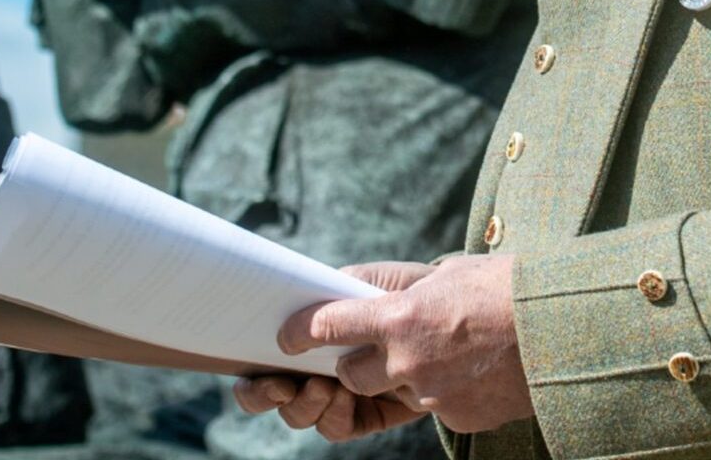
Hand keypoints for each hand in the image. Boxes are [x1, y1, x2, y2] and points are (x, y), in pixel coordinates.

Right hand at [235, 263, 438, 441]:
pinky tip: (342, 399)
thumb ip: (331, 297)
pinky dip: (333, 416)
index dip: (252, 363)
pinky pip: (338, 427)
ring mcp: (340, 391)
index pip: (265, 353)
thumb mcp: (368, 283)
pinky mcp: (368, 413)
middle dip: (264, 394)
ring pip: (302, 413)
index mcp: (309, 333)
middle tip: (280, 385)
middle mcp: (316, 365)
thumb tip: (293, 316)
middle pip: (272, 392)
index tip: (256, 357)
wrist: (458, 319)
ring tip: (322, 387)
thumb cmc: (409, 291)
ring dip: (303, 405)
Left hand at [286, 254, 531, 434]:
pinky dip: (449, 392)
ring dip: (407, 377)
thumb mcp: (450, 272)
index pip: (329, 325)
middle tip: (383, 345)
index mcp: (401, 315)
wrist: (567, 326)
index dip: (302, 330)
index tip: (286, 336)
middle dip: (359, 363)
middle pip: (352, 375)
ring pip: (396, 392)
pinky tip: (475, 370)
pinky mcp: (461, 416)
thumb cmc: (509, 286)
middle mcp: (409, 361)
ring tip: (444, 351)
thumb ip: (406, 291)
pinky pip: (438, 408)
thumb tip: (368, 294)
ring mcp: (434, 395)